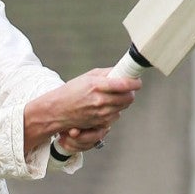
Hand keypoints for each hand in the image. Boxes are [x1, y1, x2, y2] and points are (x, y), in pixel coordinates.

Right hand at [24, 69, 140, 154]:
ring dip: (123, 101)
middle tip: (128, 88)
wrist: (57, 110)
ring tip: (115, 96)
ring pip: (123, 107)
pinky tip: (108, 106)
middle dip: (130, 92)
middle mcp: (100, 100)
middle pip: (128, 98)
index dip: (135, 83)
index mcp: (96, 86)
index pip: (124, 85)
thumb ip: (106, 73)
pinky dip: (115, 110)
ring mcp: (100, 113)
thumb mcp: (87, 77)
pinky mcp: (99, 122)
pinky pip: (115, 115)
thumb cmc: (71, 91)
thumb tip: (122, 71)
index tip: (137, 82)